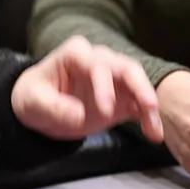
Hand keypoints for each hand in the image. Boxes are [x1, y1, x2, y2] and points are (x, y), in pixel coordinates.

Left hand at [11, 35, 163, 142]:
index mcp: (76, 54)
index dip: (104, 85)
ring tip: (155, 130)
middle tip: (148, 108)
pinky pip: (139, 104)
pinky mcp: (122, 97)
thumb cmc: (34, 97)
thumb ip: (53, 107)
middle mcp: (99, 60)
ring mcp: (113, 78)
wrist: (40, 108)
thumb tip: (78, 114)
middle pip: (126, 68)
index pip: (96, 65)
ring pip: (138, 84)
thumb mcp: (34, 102)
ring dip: (149, 105)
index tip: (105, 110)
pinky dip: (149, 117)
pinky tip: (154, 134)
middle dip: (139, 87)